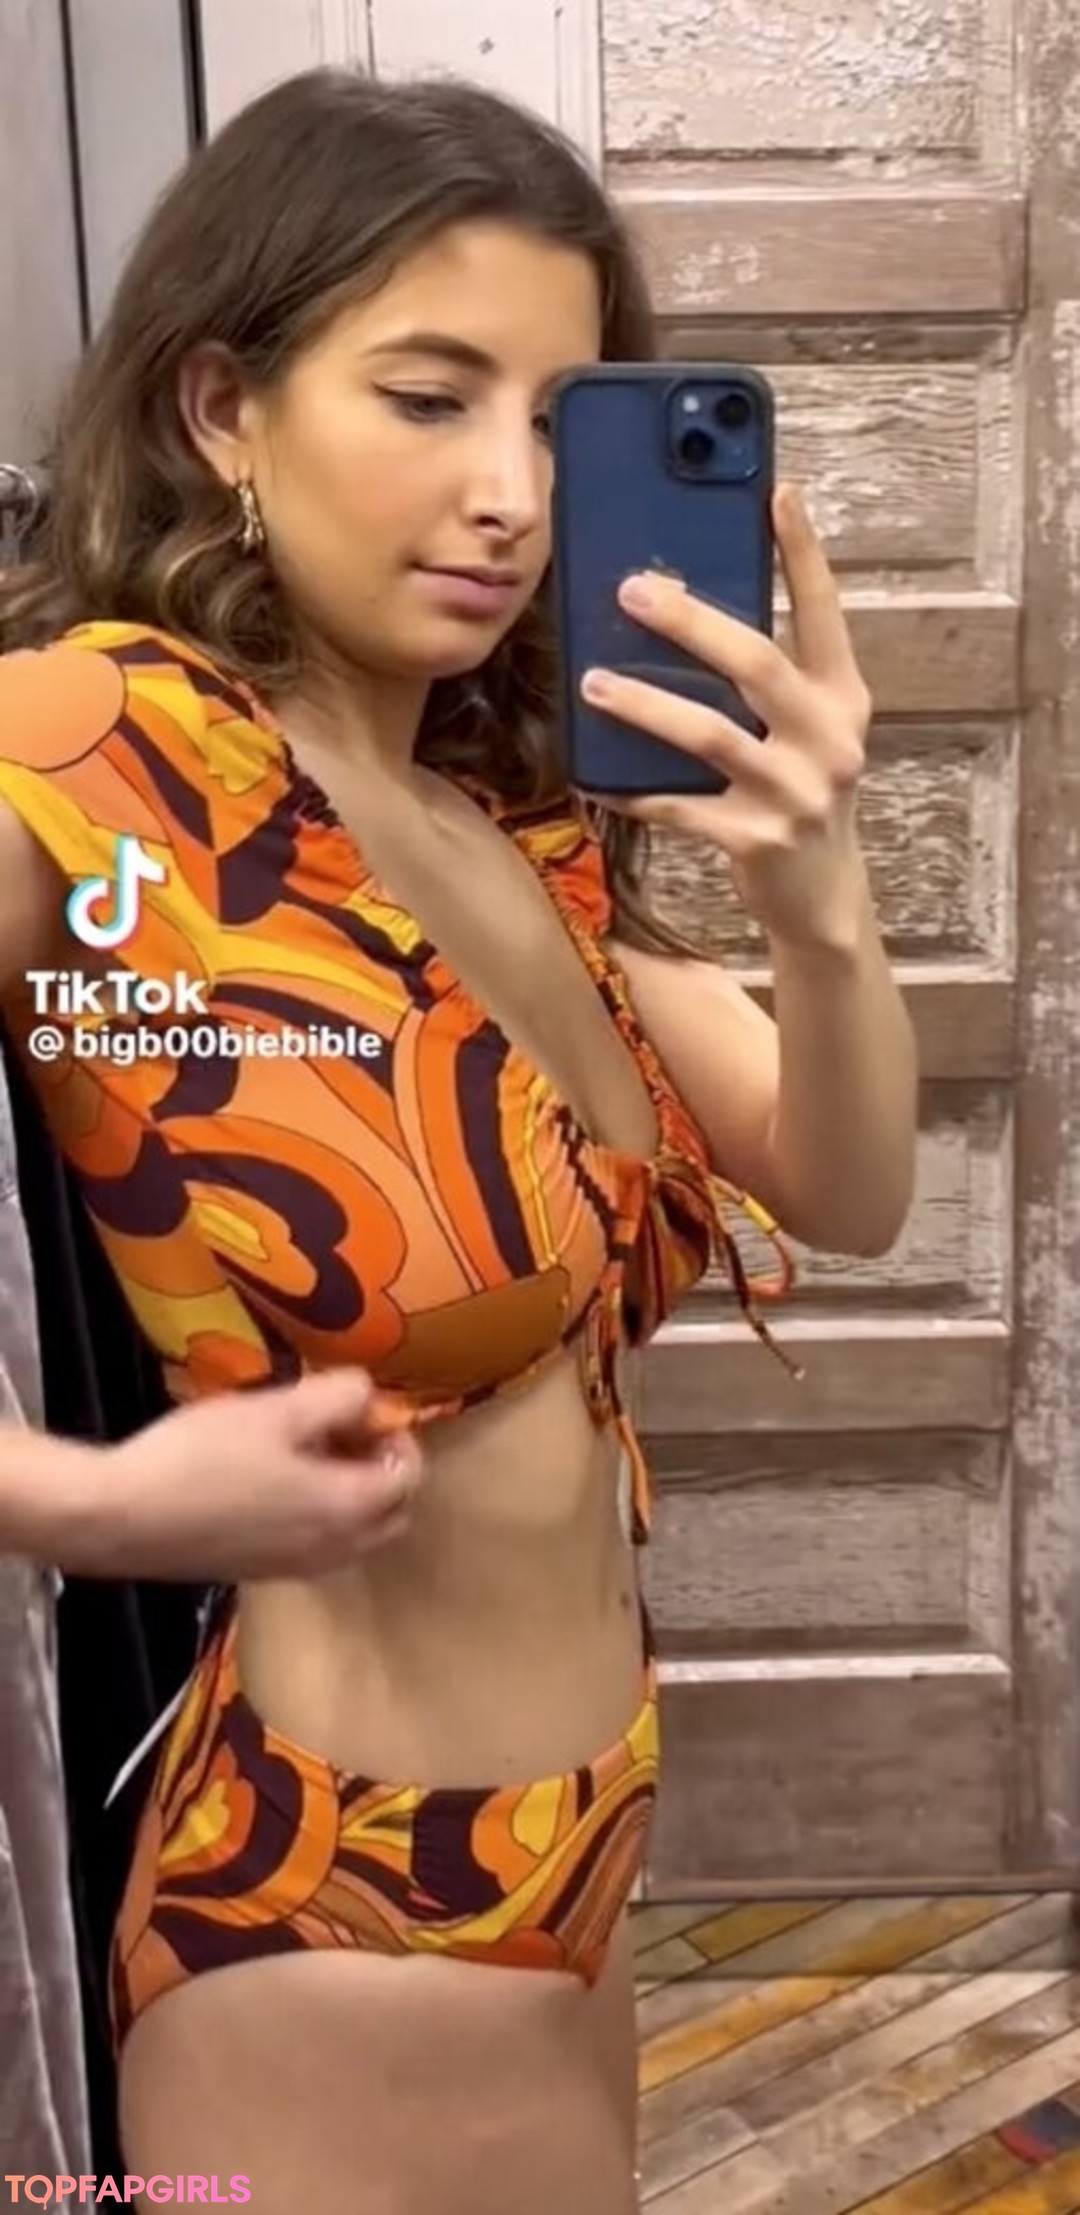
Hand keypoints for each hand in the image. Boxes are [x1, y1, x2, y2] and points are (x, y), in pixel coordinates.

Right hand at [64, 1368, 422, 1579]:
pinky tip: (272, 1481)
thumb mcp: (278, 1410)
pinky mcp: (260, 1573)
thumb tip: (368, 1395)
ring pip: (354, 1535)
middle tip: (345, 1430)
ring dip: (351, 1494)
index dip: (396, 1435)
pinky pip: (316, 1547)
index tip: (361, 1407)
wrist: (124, 1518)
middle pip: (391, 1513)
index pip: (408, 1476)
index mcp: (348, 1508)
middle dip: (383, 1469)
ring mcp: (297, 1569)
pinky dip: (319, 1516)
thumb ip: (339, 1397)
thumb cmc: (205, 1457)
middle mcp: (334, 1550)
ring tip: (308, 1451)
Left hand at [580, 483, 872, 949]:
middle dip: (692, 622)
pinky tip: (591, 775)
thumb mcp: (805, 729)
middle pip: (757, 663)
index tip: (778, 491)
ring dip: (645, 705)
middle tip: (632, 590)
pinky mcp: (756, 841)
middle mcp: (828, 740)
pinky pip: (679, 807)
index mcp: (843, 698)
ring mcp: (795, 794)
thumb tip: (689, 610)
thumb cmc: (798, 792)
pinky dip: (631, 789)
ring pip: (710, 735)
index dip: (803, 552)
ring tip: (593, 681)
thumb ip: (769, 679)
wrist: (822, 898)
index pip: (825, 612)